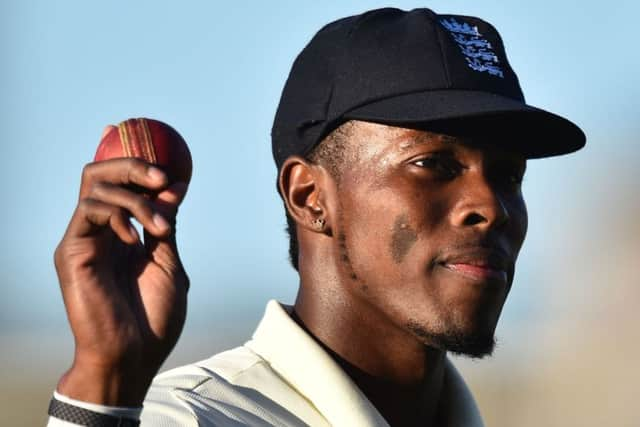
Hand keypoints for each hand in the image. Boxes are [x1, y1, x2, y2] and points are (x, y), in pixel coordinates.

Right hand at [54, 127, 189, 405]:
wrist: (133, 357)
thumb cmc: (153, 318)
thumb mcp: (167, 262)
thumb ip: (166, 223)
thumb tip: (177, 184)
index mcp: (120, 233)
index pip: (117, 184)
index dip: (132, 159)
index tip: (161, 150)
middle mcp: (98, 231)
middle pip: (99, 173)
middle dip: (132, 165)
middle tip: (161, 177)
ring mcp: (83, 240)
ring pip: (95, 186)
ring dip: (137, 199)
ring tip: (160, 229)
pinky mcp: (72, 252)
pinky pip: (90, 210)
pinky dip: (119, 215)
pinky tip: (135, 241)